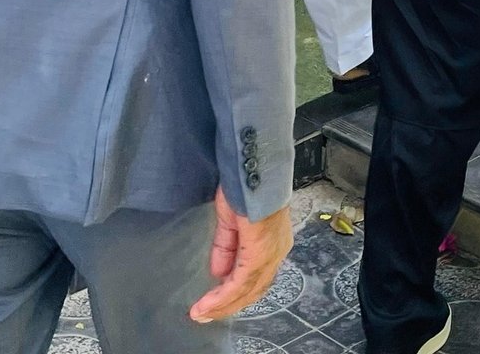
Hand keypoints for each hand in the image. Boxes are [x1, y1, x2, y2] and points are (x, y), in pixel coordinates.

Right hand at [190, 190, 293, 322]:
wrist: (251, 167)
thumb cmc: (246, 184)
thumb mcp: (232, 221)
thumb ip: (227, 248)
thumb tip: (220, 273)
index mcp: (272, 240)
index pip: (256, 276)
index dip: (234, 291)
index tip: (213, 302)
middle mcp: (276, 249)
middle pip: (254, 288)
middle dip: (228, 304)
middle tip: (205, 313)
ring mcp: (271, 251)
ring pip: (248, 289)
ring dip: (223, 303)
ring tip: (203, 312)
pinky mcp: (261, 250)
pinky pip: (241, 281)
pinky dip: (223, 295)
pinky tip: (208, 303)